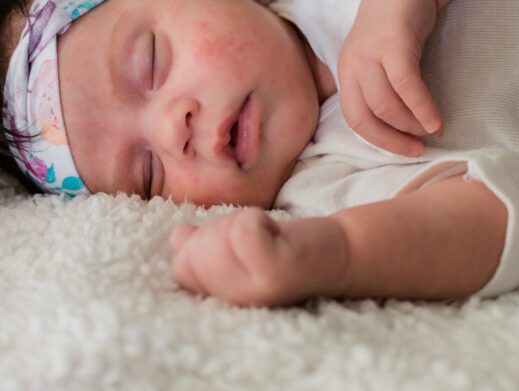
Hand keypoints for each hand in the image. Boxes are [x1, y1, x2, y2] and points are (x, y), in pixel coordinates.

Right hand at [169, 209, 349, 306]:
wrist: (340, 252)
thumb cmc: (287, 246)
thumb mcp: (239, 244)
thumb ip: (206, 243)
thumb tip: (178, 236)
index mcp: (223, 296)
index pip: (180, 268)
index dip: (201, 243)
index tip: (235, 242)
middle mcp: (235, 302)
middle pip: (194, 253)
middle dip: (218, 230)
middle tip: (254, 235)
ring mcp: (255, 290)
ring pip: (215, 240)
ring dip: (239, 222)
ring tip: (265, 234)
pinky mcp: (275, 273)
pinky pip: (242, 230)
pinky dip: (256, 217)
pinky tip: (275, 230)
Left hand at [338, 0, 443, 156]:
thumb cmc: (394, 28)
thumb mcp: (377, 61)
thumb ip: (379, 88)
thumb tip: (397, 128)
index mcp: (346, 73)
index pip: (354, 118)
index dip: (379, 140)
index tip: (405, 149)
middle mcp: (352, 65)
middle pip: (365, 117)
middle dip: (393, 139)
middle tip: (418, 147)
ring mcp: (369, 54)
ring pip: (385, 105)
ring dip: (410, 124)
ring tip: (432, 128)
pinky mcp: (392, 43)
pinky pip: (405, 85)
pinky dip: (421, 107)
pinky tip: (436, 119)